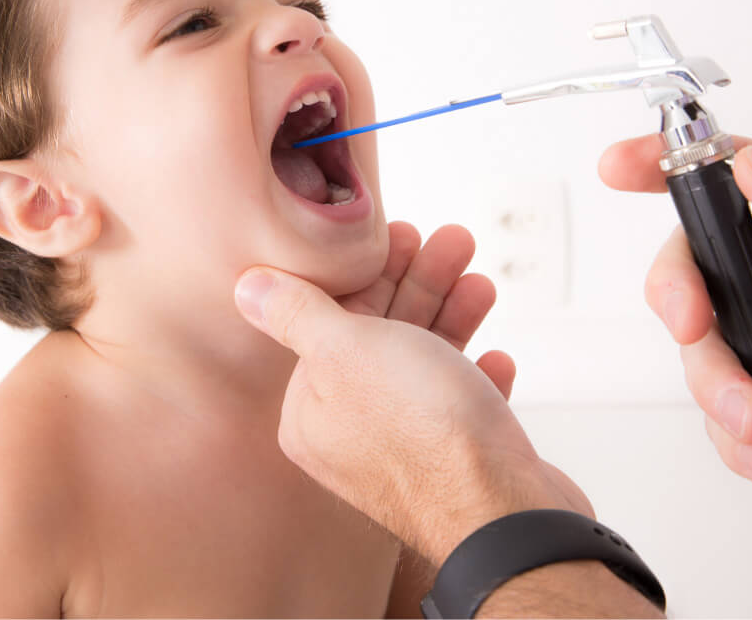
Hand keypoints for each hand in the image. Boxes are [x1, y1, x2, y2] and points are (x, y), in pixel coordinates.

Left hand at [234, 223, 592, 565]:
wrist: (503, 512)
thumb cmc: (424, 434)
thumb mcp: (347, 352)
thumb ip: (298, 314)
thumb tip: (248, 287)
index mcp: (311, 413)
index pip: (332, 324)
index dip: (370, 273)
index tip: (400, 237)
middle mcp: (352, 436)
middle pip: (382, 338)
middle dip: (420, 284)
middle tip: (452, 243)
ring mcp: (406, 451)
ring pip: (426, 365)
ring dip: (454, 317)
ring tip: (480, 282)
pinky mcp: (456, 463)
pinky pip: (462, 407)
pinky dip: (479, 376)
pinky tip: (495, 356)